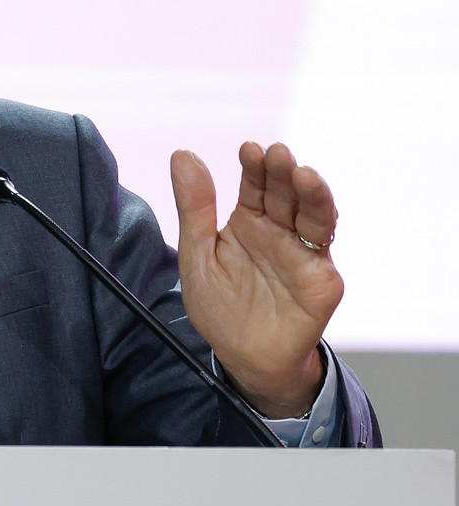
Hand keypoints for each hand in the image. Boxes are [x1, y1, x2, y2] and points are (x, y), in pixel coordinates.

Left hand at [170, 143, 341, 417]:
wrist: (242, 357)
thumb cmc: (219, 308)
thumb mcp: (197, 255)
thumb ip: (193, 208)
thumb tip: (182, 153)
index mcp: (249, 223)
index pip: (255, 186)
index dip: (254, 167)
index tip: (248, 149)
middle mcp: (280, 232)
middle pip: (286, 194)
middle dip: (282, 172)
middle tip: (276, 152)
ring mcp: (303, 252)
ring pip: (312, 213)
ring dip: (310, 192)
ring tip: (300, 172)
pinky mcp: (321, 277)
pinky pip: (324, 247)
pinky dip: (322, 224)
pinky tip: (319, 210)